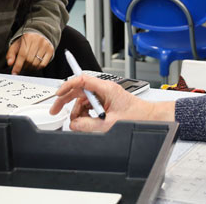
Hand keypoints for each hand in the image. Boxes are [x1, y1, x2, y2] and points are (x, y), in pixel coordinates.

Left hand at [7, 32, 53, 73]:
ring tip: (28, 65)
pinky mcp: (50, 50)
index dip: (18, 65)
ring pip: (36, 63)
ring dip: (30, 68)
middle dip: (24, 66)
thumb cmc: (26, 42)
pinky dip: (37, 68)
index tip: (14, 73)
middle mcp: (38, 40)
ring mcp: (45, 45)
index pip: (22, 55)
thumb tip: (10, 63)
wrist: (39, 34)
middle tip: (22, 66)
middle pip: (29, 60)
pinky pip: (43, 64)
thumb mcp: (16, 45)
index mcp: (28, 37)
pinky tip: (34, 65)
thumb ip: (11, 54)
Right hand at [50, 74, 174, 131]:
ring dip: (77, 112)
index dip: (67, 85)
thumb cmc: (137, 116)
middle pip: (78, 90)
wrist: (151, 118)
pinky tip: (86, 123)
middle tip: (55, 110)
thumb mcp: (109, 123)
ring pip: (82, 101)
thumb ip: (88, 125)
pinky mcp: (105, 103)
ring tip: (78, 124)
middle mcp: (103, 89)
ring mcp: (104, 96)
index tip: (57, 94)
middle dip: (65, 100)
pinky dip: (84, 115)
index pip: (82, 80)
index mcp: (106, 88)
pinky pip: (89, 107)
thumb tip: (73, 124)